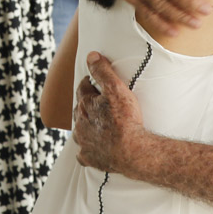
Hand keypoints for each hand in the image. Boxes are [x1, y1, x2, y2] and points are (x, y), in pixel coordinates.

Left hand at [73, 51, 147, 173]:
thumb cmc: (126, 119)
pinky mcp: (89, 158)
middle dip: (86, 105)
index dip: (89, 84)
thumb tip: (91, 55)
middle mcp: (79, 124)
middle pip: (79, 109)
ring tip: (96, 124)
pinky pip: (83, 153)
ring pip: (80, 131)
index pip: (83, 89)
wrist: (133, 151)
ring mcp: (83, 143)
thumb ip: (102, 71)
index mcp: (84, 105)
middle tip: (98, 102)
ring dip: (85, 126)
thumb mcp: (116, 88)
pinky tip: (93, 148)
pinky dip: (87, 149)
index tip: (95, 83)